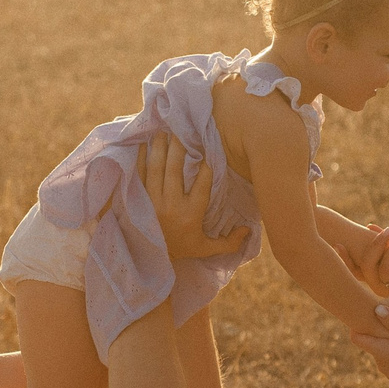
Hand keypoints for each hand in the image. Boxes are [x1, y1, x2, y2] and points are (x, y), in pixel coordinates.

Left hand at [144, 132, 249, 260]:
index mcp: (190, 214)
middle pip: (175, 171)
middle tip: (182, 129)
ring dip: (160, 148)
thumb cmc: (181, 248)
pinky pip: (140, 175)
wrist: (150, 257)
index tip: (208, 149)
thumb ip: (229, 242)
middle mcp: (171, 205)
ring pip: (157, 169)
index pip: (201, 186)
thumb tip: (249, 229)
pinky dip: (141, 159)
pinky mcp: (139, 199)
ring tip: (164, 131)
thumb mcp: (206, 248)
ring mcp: (152, 201)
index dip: (206, 167)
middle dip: (179, 148)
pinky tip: (144, 144)